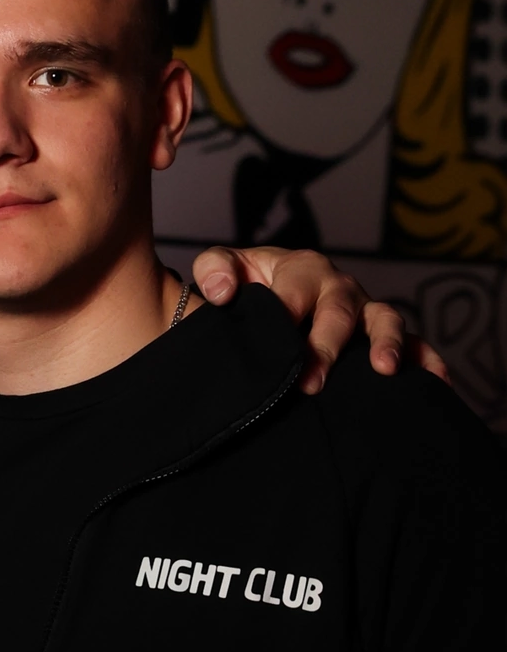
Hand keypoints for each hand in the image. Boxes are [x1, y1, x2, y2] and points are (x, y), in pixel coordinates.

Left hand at [190, 244, 450, 395]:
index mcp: (300, 269)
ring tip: (384, 369)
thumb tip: (221, 290)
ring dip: (386, 343)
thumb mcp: (223, 270)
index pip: (294, 291)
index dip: (287, 314)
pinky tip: (436, 382)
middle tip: (312, 380)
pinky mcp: (381, 336)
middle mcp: (338, 287)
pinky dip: (426, 360)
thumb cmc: (246, 289)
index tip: (276, 343)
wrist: (262, 307)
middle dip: (328, 344)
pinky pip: (414, 345)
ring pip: (384, 320)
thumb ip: (215, 270)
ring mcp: (364, 312)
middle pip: (339, 311)